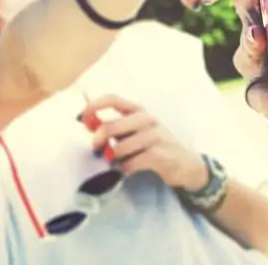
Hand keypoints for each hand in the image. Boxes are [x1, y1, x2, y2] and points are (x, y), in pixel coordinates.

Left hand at [83, 94, 208, 190]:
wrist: (185, 164)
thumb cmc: (156, 146)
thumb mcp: (137, 131)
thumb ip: (116, 127)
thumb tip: (89, 124)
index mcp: (139, 110)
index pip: (113, 98)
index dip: (93, 106)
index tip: (82, 118)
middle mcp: (147, 119)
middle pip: (110, 127)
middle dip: (98, 141)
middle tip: (98, 149)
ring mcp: (154, 136)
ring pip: (118, 148)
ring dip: (114, 159)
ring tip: (121, 160)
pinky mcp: (158, 155)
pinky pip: (129, 163)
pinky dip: (124, 169)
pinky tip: (130, 168)